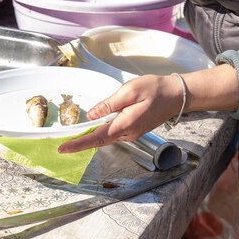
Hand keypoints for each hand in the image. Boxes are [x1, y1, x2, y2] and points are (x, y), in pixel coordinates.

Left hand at [58, 74, 184, 152]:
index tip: (63, 148)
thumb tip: (91, 116)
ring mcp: (131, 133)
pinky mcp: (133, 130)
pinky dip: (99, 134)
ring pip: (106, 138)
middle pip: (99, 140)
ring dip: (89, 139)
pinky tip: (91, 129)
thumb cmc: (154, 89)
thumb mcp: (129, 91)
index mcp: (125, 124)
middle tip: (62, 145)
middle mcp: (128, 133)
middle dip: (80, 143)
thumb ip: (108, 105)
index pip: (97, 137)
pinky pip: (112, 134)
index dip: (79, 143)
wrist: (176, 94)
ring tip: (72, 139)